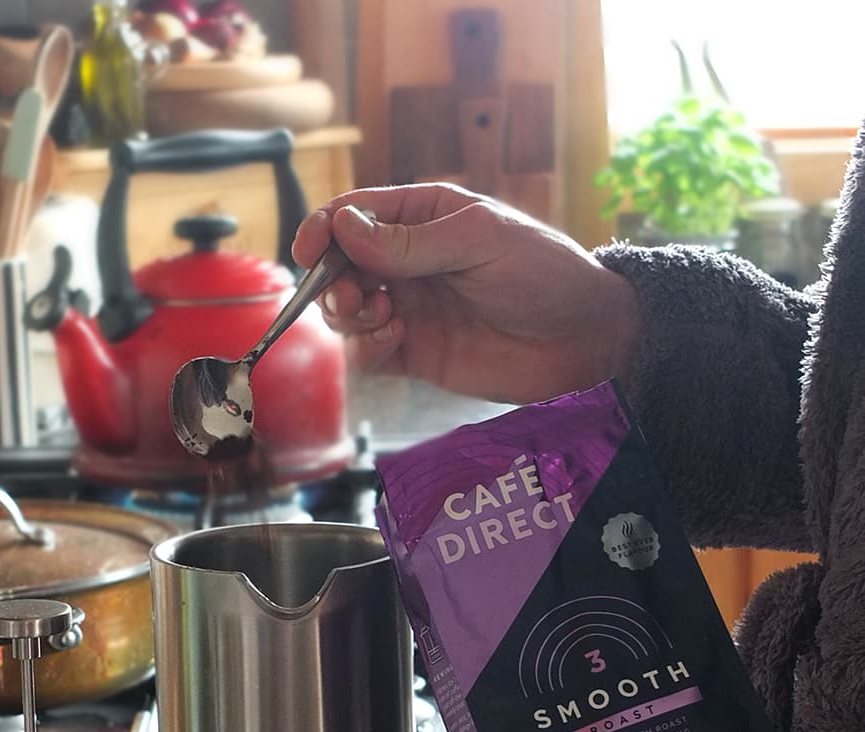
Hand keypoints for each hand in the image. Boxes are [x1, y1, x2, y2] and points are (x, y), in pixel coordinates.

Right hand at [291, 183, 639, 404]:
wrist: (584, 340)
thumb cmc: (544, 274)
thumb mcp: (479, 242)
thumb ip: (410, 242)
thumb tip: (344, 227)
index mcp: (424, 218)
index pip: (355, 216)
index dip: (324, 229)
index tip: (309, 250)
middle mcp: (409, 262)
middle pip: (341, 265)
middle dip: (333, 279)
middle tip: (351, 296)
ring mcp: (411, 308)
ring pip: (347, 310)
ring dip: (348, 314)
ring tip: (383, 317)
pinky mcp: (416, 353)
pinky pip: (369, 352)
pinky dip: (368, 347)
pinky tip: (396, 338)